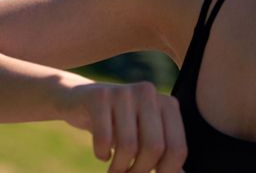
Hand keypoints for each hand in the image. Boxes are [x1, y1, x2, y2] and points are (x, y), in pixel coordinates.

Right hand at [60, 81, 186, 172]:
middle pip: (154, 147)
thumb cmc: (118, 125)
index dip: (166, 172)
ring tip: (115, 171)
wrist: (77, 100)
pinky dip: (101, 154)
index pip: (177, 149)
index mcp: (167, 104)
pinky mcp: (99, 96)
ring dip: (119, 168)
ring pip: (128, 145)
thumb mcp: (144, 138)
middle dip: (140, 171)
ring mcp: (123, 92)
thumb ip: (164, 157)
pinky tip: (102, 154)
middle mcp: (148, 93)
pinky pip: (104, 138)